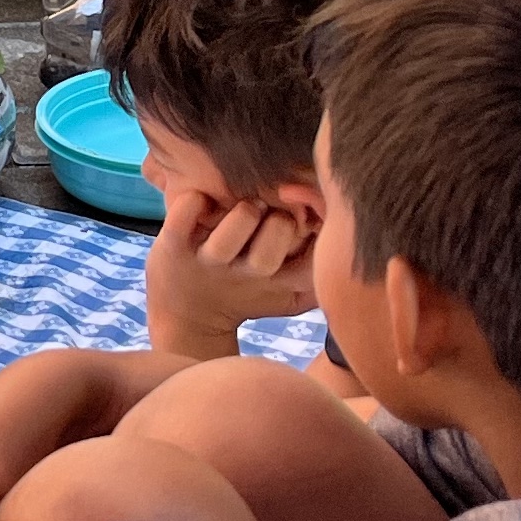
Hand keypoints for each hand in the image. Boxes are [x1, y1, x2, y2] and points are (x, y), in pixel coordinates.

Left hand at [145, 189, 320, 358]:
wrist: (186, 318)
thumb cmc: (243, 293)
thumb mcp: (286, 294)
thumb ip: (317, 272)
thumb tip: (346, 233)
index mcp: (280, 281)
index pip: (316, 253)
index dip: (318, 227)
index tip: (308, 219)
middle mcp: (248, 272)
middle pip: (281, 231)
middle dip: (278, 215)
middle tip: (265, 216)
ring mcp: (210, 260)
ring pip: (241, 218)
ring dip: (243, 207)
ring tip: (236, 210)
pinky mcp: (174, 247)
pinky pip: (187, 210)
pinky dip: (194, 201)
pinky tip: (201, 206)